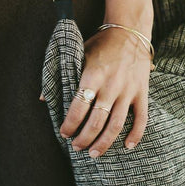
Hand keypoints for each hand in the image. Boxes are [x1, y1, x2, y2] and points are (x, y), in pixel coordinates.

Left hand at [55, 26, 150, 157]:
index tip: (64, 133)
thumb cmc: (102, 44)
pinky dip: (136, 134)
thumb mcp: (79, 54)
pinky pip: (141, 117)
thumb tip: (42, 98)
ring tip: (94, 153)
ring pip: (116, 124)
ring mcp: (128, 90)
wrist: (129, 32)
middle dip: (84, 138)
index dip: (69, 124)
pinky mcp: (141, 92)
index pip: (78, 108)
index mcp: (93, 75)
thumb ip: (61, 75)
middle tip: (76, 147)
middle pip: (96, 121)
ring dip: (104, 142)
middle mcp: (111, 86)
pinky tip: (128, 146)